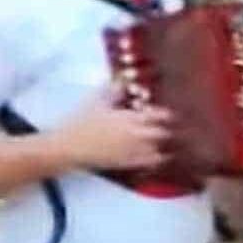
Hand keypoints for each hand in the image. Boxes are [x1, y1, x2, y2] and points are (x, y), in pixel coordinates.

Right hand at [52, 85, 173, 170]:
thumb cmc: (81, 122)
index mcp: (129, 118)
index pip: (158, 115)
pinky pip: (152, 163)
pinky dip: (160, 158)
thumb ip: (112, 90)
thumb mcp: (96, 102)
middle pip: (164, 133)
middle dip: (169, 130)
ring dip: (167, 145)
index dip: (166, 115)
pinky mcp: (128, 163)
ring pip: (160, 149)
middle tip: (174, 129)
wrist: (68, 147)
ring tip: (173, 143)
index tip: (170, 115)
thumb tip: (122, 79)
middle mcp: (135, 135)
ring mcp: (133, 151)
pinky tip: (162, 155)